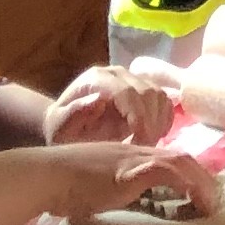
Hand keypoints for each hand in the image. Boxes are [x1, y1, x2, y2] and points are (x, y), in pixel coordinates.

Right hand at [23, 139, 224, 219]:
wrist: (45, 176)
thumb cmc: (65, 185)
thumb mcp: (100, 185)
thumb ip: (118, 189)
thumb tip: (130, 205)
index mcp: (131, 155)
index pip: (170, 158)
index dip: (190, 174)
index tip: (203, 193)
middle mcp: (137, 151)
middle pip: (181, 156)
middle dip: (203, 178)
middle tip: (215, 201)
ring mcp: (133, 159)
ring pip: (178, 161)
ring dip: (200, 182)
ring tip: (211, 204)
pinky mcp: (127, 171)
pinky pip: (164, 171)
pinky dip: (183, 182)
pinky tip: (194, 198)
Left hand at [44, 66, 174, 146]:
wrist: (67, 126)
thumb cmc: (62, 130)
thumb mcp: (60, 127)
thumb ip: (75, 113)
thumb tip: (99, 100)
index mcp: (97, 78)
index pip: (127, 92)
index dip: (137, 117)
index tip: (138, 144)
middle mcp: (118, 74)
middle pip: (147, 93)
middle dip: (150, 124)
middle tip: (144, 150)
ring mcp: (134, 80)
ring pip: (159, 96)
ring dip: (158, 123)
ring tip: (148, 146)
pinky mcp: (145, 91)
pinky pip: (165, 103)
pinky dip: (164, 121)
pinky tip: (156, 138)